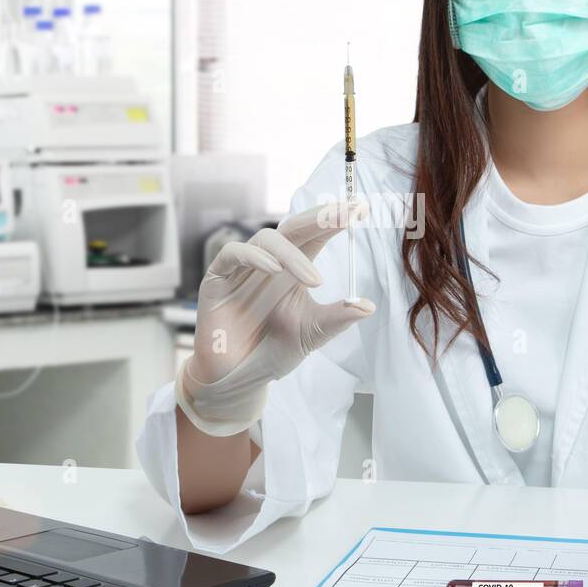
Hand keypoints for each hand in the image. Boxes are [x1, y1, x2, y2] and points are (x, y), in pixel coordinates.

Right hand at [177, 200, 374, 435]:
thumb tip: (369, 306)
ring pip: (267, 239)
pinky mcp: (218, 278)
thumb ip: (337, 318)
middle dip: (321, 218)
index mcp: (295, 268)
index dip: (336, 220)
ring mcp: (244, 267)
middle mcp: (271, 261)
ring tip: (315, 280)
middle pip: (295, 227)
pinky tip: (273, 270)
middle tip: (346, 213)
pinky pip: (233, 254)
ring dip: (293, 254)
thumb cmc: (273, 350)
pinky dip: (254, 256)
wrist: (239, 377)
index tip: (362, 209)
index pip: (317, 235)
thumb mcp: (312, 334)